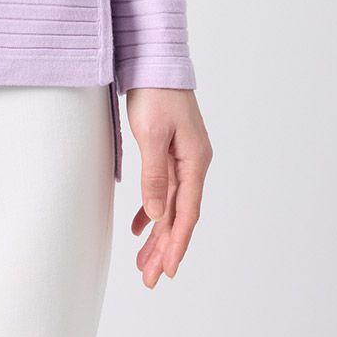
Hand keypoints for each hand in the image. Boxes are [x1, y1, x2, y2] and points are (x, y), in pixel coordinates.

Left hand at [125, 86, 211, 286]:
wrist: (154, 58)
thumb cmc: (155, 91)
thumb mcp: (152, 134)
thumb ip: (155, 176)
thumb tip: (158, 215)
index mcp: (195, 161)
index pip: (187, 212)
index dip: (177, 244)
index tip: (167, 271)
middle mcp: (193, 163)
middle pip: (180, 214)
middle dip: (165, 248)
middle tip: (150, 278)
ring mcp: (182, 157)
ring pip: (171, 205)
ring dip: (158, 234)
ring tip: (144, 262)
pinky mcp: (169, 151)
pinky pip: (164, 189)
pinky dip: (152, 209)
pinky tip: (141, 226)